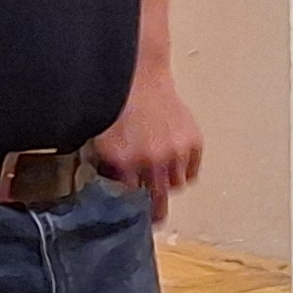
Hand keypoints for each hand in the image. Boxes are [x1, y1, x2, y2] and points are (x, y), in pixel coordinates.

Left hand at [97, 65, 203, 218]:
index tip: (133, 217)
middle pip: (157, 199)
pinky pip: (192, 171)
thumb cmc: (114, 104)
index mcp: (124, 161)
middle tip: (155, 216)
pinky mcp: (193, 142)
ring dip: (168, 184)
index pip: (130, 200)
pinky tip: (175, 166)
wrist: (137, 75)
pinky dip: (185, 171)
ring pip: (176, 185)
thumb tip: (111, 187)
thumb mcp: (99, 139)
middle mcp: (152, 160)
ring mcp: (175, 151)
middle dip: (155, 210)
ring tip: (160, 178)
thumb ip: (107, 166)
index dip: (131, 209)